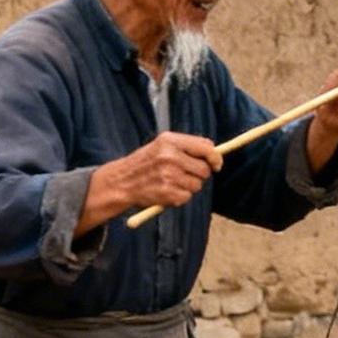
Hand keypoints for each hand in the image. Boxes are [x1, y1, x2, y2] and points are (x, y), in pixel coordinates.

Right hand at [80, 132, 222, 231]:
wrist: (122, 181)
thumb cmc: (145, 162)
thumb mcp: (162, 145)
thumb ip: (187, 145)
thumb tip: (213, 149)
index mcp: (169, 141)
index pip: (206, 148)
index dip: (215, 157)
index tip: (216, 164)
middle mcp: (170, 156)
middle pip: (204, 169)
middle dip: (199, 174)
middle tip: (185, 174)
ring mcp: (169, 175)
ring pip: (197, 185)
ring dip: (189, 186)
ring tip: (172, 182)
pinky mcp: (167, 193)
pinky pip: (187, 197)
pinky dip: (180, 197)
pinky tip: (167, 191)